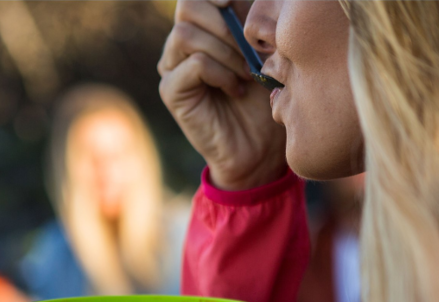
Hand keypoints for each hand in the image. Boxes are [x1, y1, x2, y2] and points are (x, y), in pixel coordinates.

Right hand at [158, 0, 286, 190]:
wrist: (260, 150)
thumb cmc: (267, 100)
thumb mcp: (266, 53)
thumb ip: (253, 22)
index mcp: (205, 27)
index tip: (238, 3)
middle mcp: (183, 43)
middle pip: (187, 5)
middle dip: (226, 23)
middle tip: (251, 51)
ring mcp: (172, 66)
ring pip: (186, 34)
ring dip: (226, 51)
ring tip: (247, 74)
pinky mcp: (171, 90)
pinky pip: (193, 64)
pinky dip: (221, 73)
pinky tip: (237, 89)